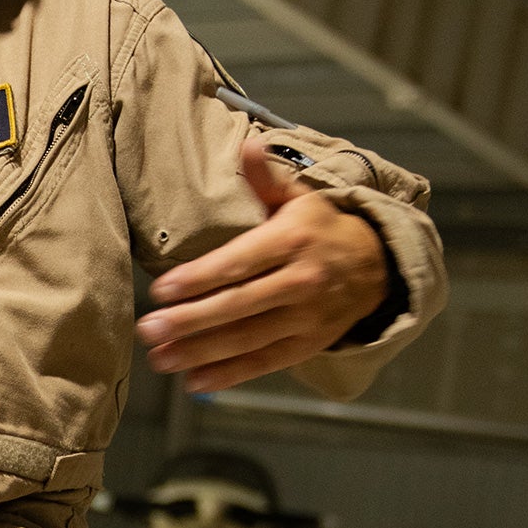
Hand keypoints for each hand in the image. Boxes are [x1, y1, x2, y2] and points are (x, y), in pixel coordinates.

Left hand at [135, 134, 387, 392]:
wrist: (379, 266)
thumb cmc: (322, 226)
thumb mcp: (299, 196)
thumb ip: (266, 178)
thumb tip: (250, 145)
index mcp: (292, 242)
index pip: (239, 263)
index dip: (200, 278)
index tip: (161, 290)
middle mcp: (300, 283)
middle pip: (239, 306)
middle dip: (191, 321)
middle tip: (148, 329)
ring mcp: (306, 319)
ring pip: (249, 339)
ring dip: (202, 353)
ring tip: (161, 358)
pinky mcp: (308, 345)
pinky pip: (266, 363)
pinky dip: (231, 375)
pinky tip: (194, 382)